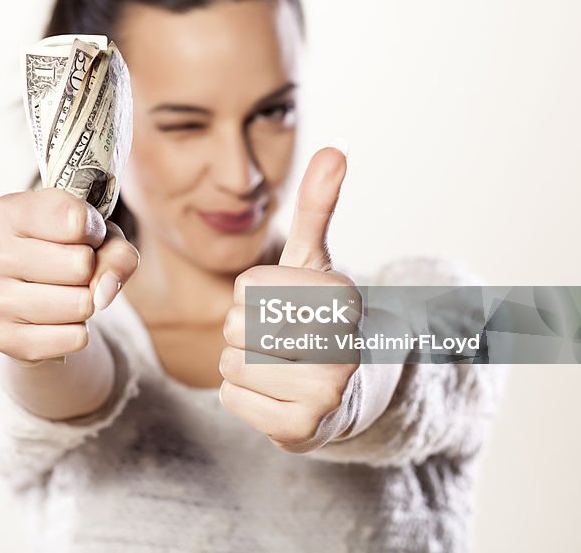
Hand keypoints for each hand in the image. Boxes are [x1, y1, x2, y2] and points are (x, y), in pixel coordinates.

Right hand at [0, 188, 139, 364]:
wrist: (30, 294)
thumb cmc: (64, 250)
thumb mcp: (97, 235)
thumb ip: (116, 250)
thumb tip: (103, 292)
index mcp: (6, 213)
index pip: (75, 219)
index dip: (95, 231)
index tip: (83, 235)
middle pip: (80, 264)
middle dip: (91, 270)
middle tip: (74, 269)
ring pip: (80, 304)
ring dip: (86, 302)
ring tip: (66, 292)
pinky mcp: (4, 339)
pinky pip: (74, 338)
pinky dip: (77, 330)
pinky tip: (58, 319)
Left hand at [219, 147, 360, 452]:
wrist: (349, 391)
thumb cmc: (319, 318)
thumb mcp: (315, 262)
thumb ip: (318, 208)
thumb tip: (333, 150)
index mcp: (341, 296)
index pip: (248, 287)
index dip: (252, 295)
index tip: (286, 305)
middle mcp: (341, 344)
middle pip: (235, 325)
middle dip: (244, 331)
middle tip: (280, 340)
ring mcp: (325, 392)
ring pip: (231, 363)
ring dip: (243, 364)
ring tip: (280, 366)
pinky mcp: (302, 430)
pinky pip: (230, 398)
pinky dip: (243, 398)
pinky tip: (276, 395)